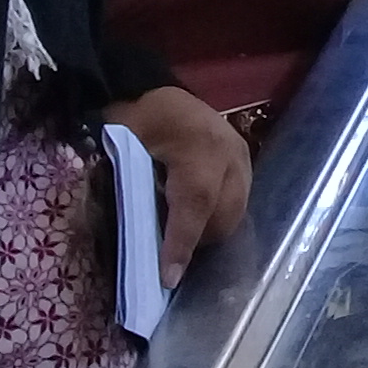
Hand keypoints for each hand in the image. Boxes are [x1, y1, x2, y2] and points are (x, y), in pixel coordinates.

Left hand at [106, 85, 252, 286]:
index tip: (169, 279)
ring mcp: (242, 157)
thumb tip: (135, 241)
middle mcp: (230, 155)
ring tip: (181, 238)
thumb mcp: (123, 150)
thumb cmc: (133, 118)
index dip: (182, 245)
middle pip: (223, 216)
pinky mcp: (244, 160)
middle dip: (197, 242)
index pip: (195, 206)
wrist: (151, 88)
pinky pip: (238, 200)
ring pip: (236, 212)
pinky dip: (217, 216)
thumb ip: (131, 190)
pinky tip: (195, 218)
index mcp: (199, 148)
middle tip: (167, 259)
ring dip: (209, 231)